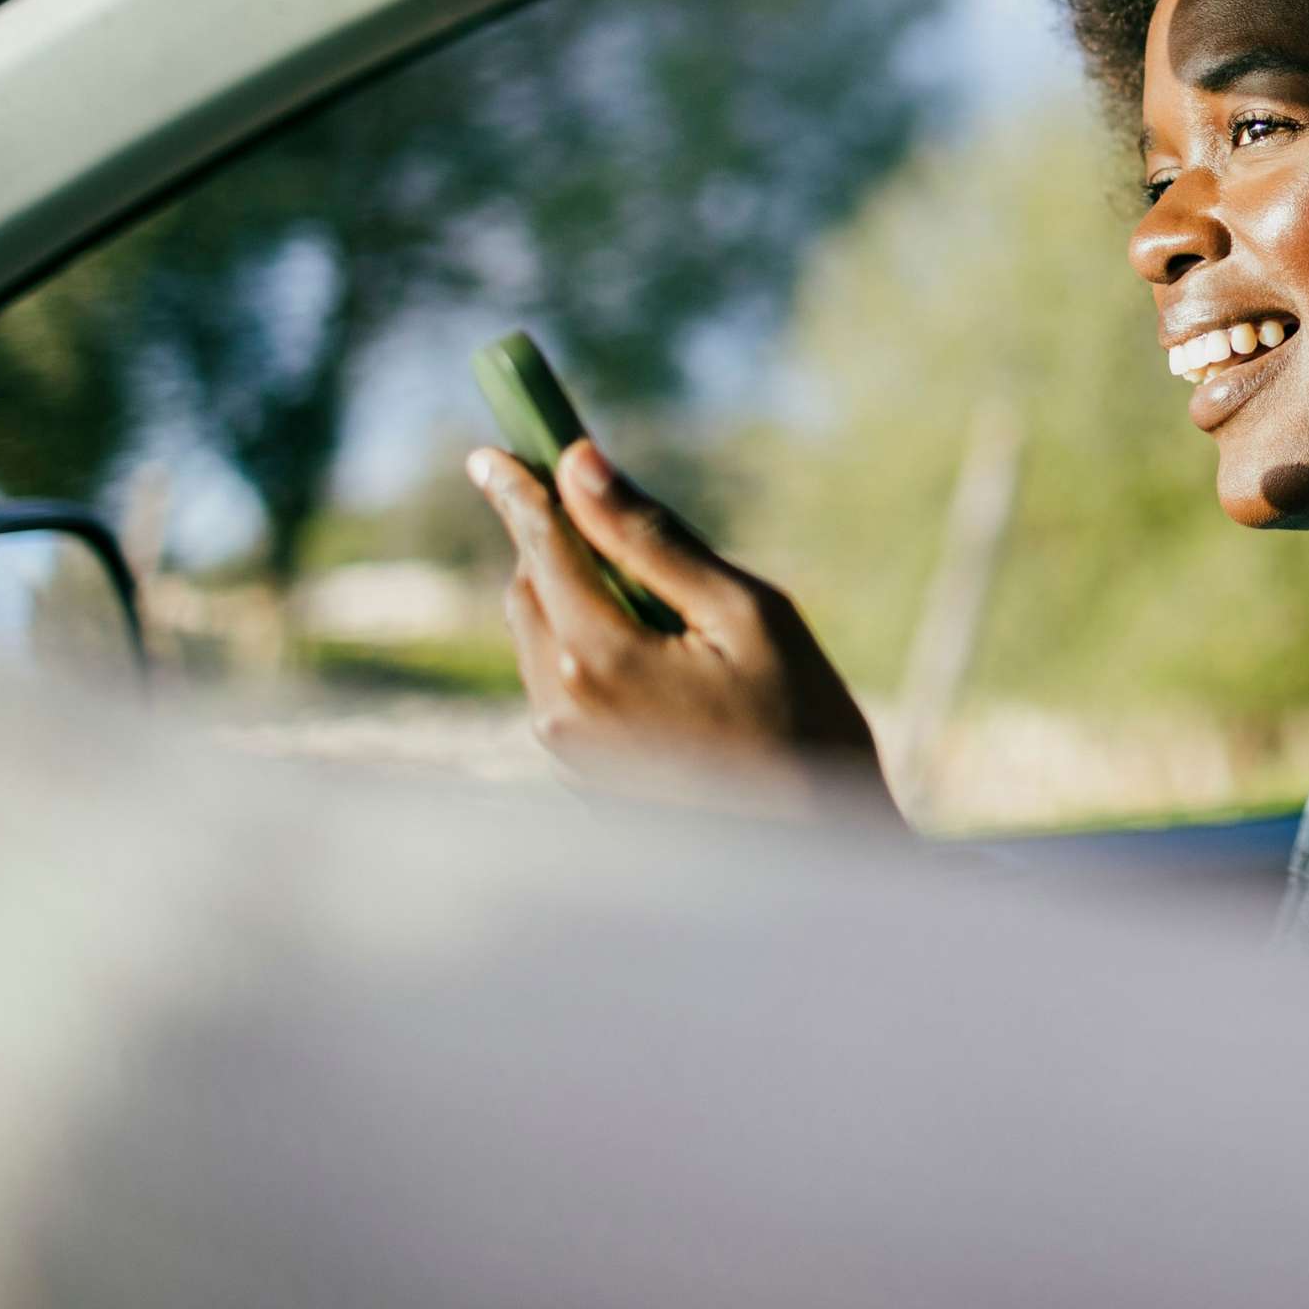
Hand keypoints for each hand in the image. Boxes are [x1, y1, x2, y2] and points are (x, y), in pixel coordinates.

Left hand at [470, 439, 890, 819]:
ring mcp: (567, 753)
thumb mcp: (747, 614)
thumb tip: (581, 466)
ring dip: (578, 603)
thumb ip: (654, 540)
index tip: (491, 451)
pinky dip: (592, 654)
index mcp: (600, 658)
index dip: (517, 490)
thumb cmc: (803, 726)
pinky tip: (670, 672)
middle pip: (530, 593)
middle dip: (557, 546)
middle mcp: (561, 709)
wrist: (818, 858)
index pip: (540, 547)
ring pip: (543, 643)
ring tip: (671, 615)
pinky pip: (564, 691)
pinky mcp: (581, 781)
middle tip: (607, 516)